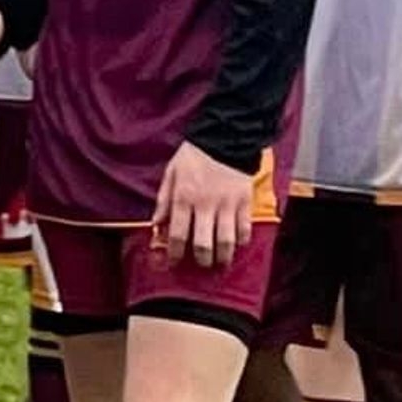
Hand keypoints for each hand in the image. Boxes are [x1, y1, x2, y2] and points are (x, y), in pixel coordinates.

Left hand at [149, 141, 255, 270]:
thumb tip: (156, 224)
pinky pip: (245, 228)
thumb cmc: (194, 156)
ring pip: (226, 241)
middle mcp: (205, 205)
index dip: (175, 254)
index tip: (174, 263)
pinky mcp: (245, 201)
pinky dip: (242, 240)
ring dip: (223, 257)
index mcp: (184, 198)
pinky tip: (237, 244)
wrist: (224, 137)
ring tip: (221, 263)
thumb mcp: (171, 173)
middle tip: (201, 264)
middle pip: (204, 244)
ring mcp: (227, 205)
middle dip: (202, 260)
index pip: (178, 235)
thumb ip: (163, 200)